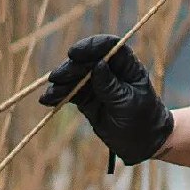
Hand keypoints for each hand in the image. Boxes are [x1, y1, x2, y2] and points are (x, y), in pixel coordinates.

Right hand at [38, 34, 173, 166]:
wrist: (142, 143)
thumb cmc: (142, 119)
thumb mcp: (128, 103)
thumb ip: (111, 86)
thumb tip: (98, 64)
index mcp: (128, 67)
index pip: (110, 47)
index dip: (92, 46)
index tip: (73, 54)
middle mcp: (111, 71)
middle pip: (88, 60)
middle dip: (71, 68)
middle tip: (56, 78)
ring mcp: (97, 84)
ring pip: (76, 75)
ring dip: (61, 82)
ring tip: (51, 94)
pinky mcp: (87, 98)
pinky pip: (70, 92)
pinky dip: (58, 95)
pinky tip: (47, 100)